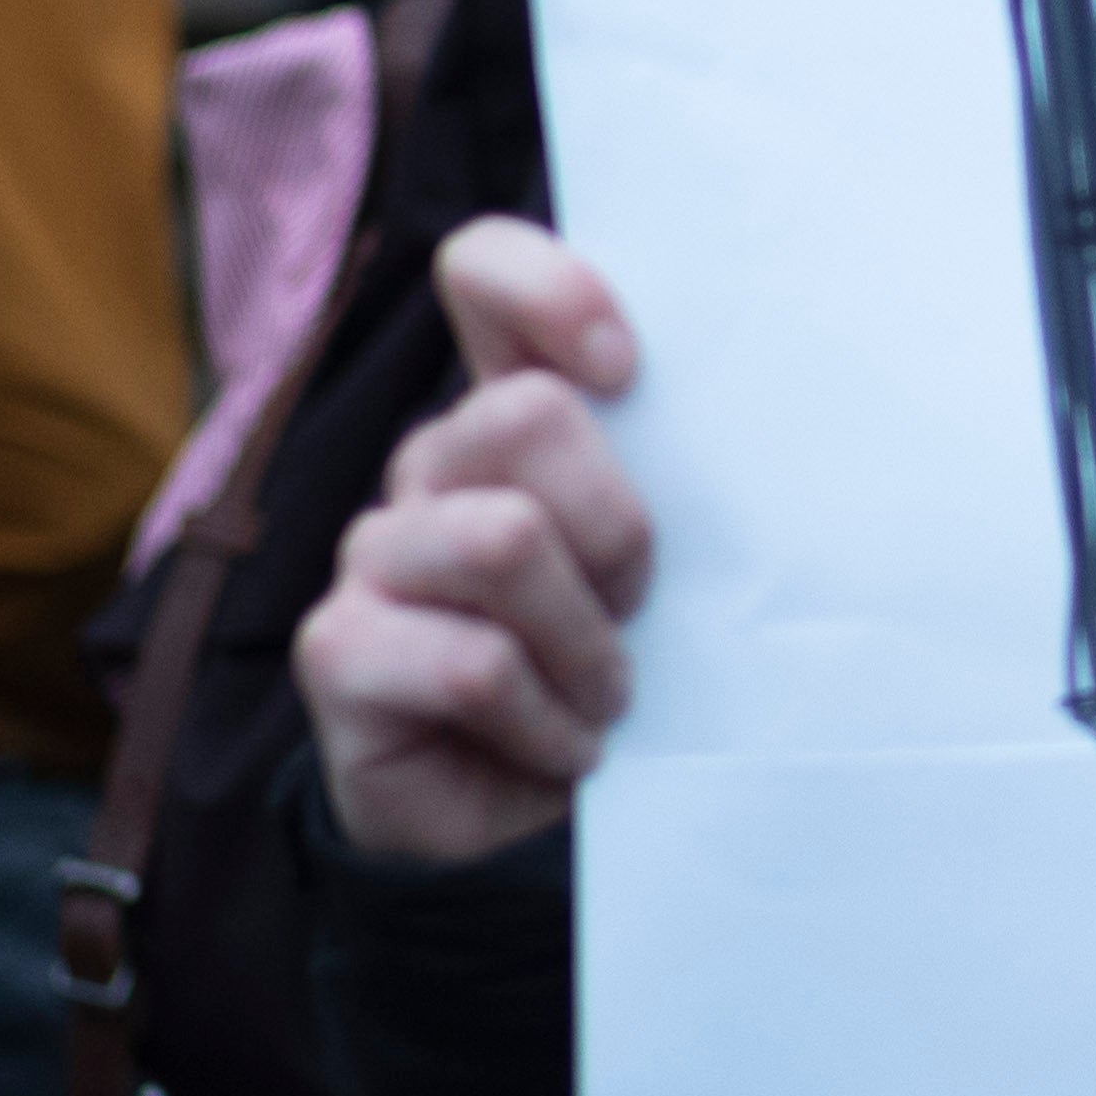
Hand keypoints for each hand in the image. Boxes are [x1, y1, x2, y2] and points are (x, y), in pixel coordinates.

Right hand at [295, 222, 656, 867]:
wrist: (527, 822)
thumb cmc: (608, 670)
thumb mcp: (659, 567)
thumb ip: (672, 478)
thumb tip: (756, 413)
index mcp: (505, 419)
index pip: (482, 273)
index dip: (550, 291)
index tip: (627, 368)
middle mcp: (428, 466)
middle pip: (525, 417)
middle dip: (617, 529)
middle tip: (634, 611)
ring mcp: (372, 554)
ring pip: (504, 541)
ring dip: (589, 645)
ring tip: (601, 697)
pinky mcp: (339, 650)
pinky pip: (472, 663)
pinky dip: (547, 723)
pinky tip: (557, 749)